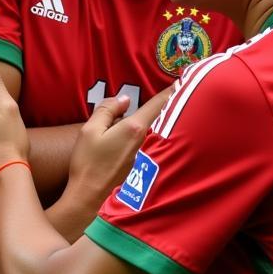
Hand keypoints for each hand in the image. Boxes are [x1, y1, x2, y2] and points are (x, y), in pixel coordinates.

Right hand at [67, 87, 171, 202]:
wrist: (88, 194)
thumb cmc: (87, 161)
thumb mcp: (90, 129)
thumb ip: (108, 109)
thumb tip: (125, 100)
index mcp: (134, 128)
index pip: (158, 104)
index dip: (172, 90)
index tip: (184, 79)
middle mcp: (143, 141)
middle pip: (156, 117)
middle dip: (163, 104)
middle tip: (171, 88)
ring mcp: (142, 154)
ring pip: (147, 130)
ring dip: (148, 121)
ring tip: (138, 117)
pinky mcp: (137, 164)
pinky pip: (141, 142)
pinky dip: (138, 135)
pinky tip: (121, 139)